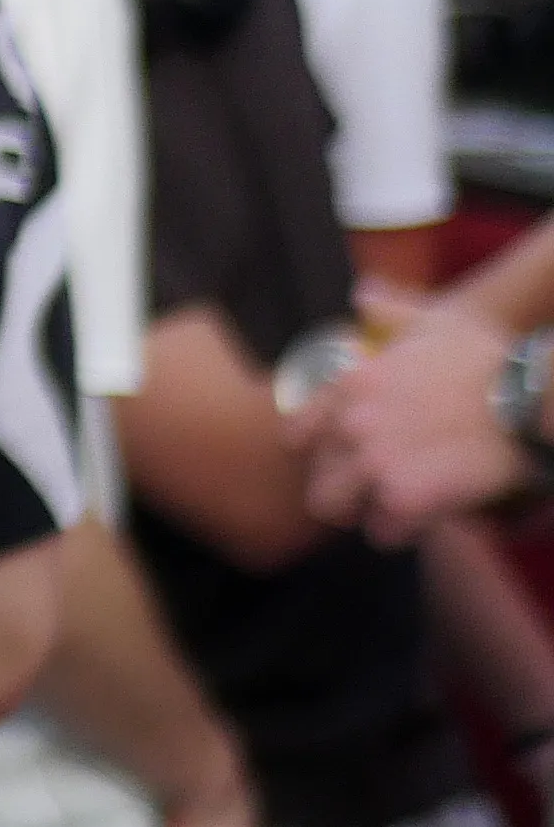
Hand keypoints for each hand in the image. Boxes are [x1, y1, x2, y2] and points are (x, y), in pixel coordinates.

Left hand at [299, 297, 520, 543]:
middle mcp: (351, 422)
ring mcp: (374, 461)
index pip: (296, 436)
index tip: (349, 458)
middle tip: (380, 489)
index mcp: (350, 383)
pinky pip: (383, 533)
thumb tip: (362, 293)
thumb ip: (393, 310)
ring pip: (337, 510)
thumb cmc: (495, 361)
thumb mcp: (440, 322)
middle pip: (317, 480)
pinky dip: (403, 531)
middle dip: (346, 489)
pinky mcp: (405, 497)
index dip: (323, 453)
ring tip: (400, 506)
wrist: (536, 400)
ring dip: (366, 512)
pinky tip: (428, 516)